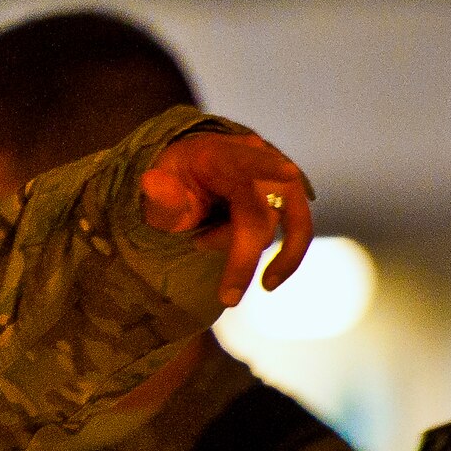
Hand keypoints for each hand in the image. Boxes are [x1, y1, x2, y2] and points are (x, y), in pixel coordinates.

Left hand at [140, 132, 311, 306]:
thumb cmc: (178, 179)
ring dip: (246, 253)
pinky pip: (297, 233)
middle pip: (262, 215)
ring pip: (276, 228)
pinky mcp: (290, 200)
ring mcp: (280, 179)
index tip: (288, 172)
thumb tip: (153, 184)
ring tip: (209, 250)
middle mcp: (259, 161)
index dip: (269, 167)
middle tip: (225, 295)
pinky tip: (268, 278)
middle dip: (241, 257)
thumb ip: (160, 194)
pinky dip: (284, 258)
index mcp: (224, 155)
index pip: (248, 160)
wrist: (197, 171)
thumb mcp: (160, 186)